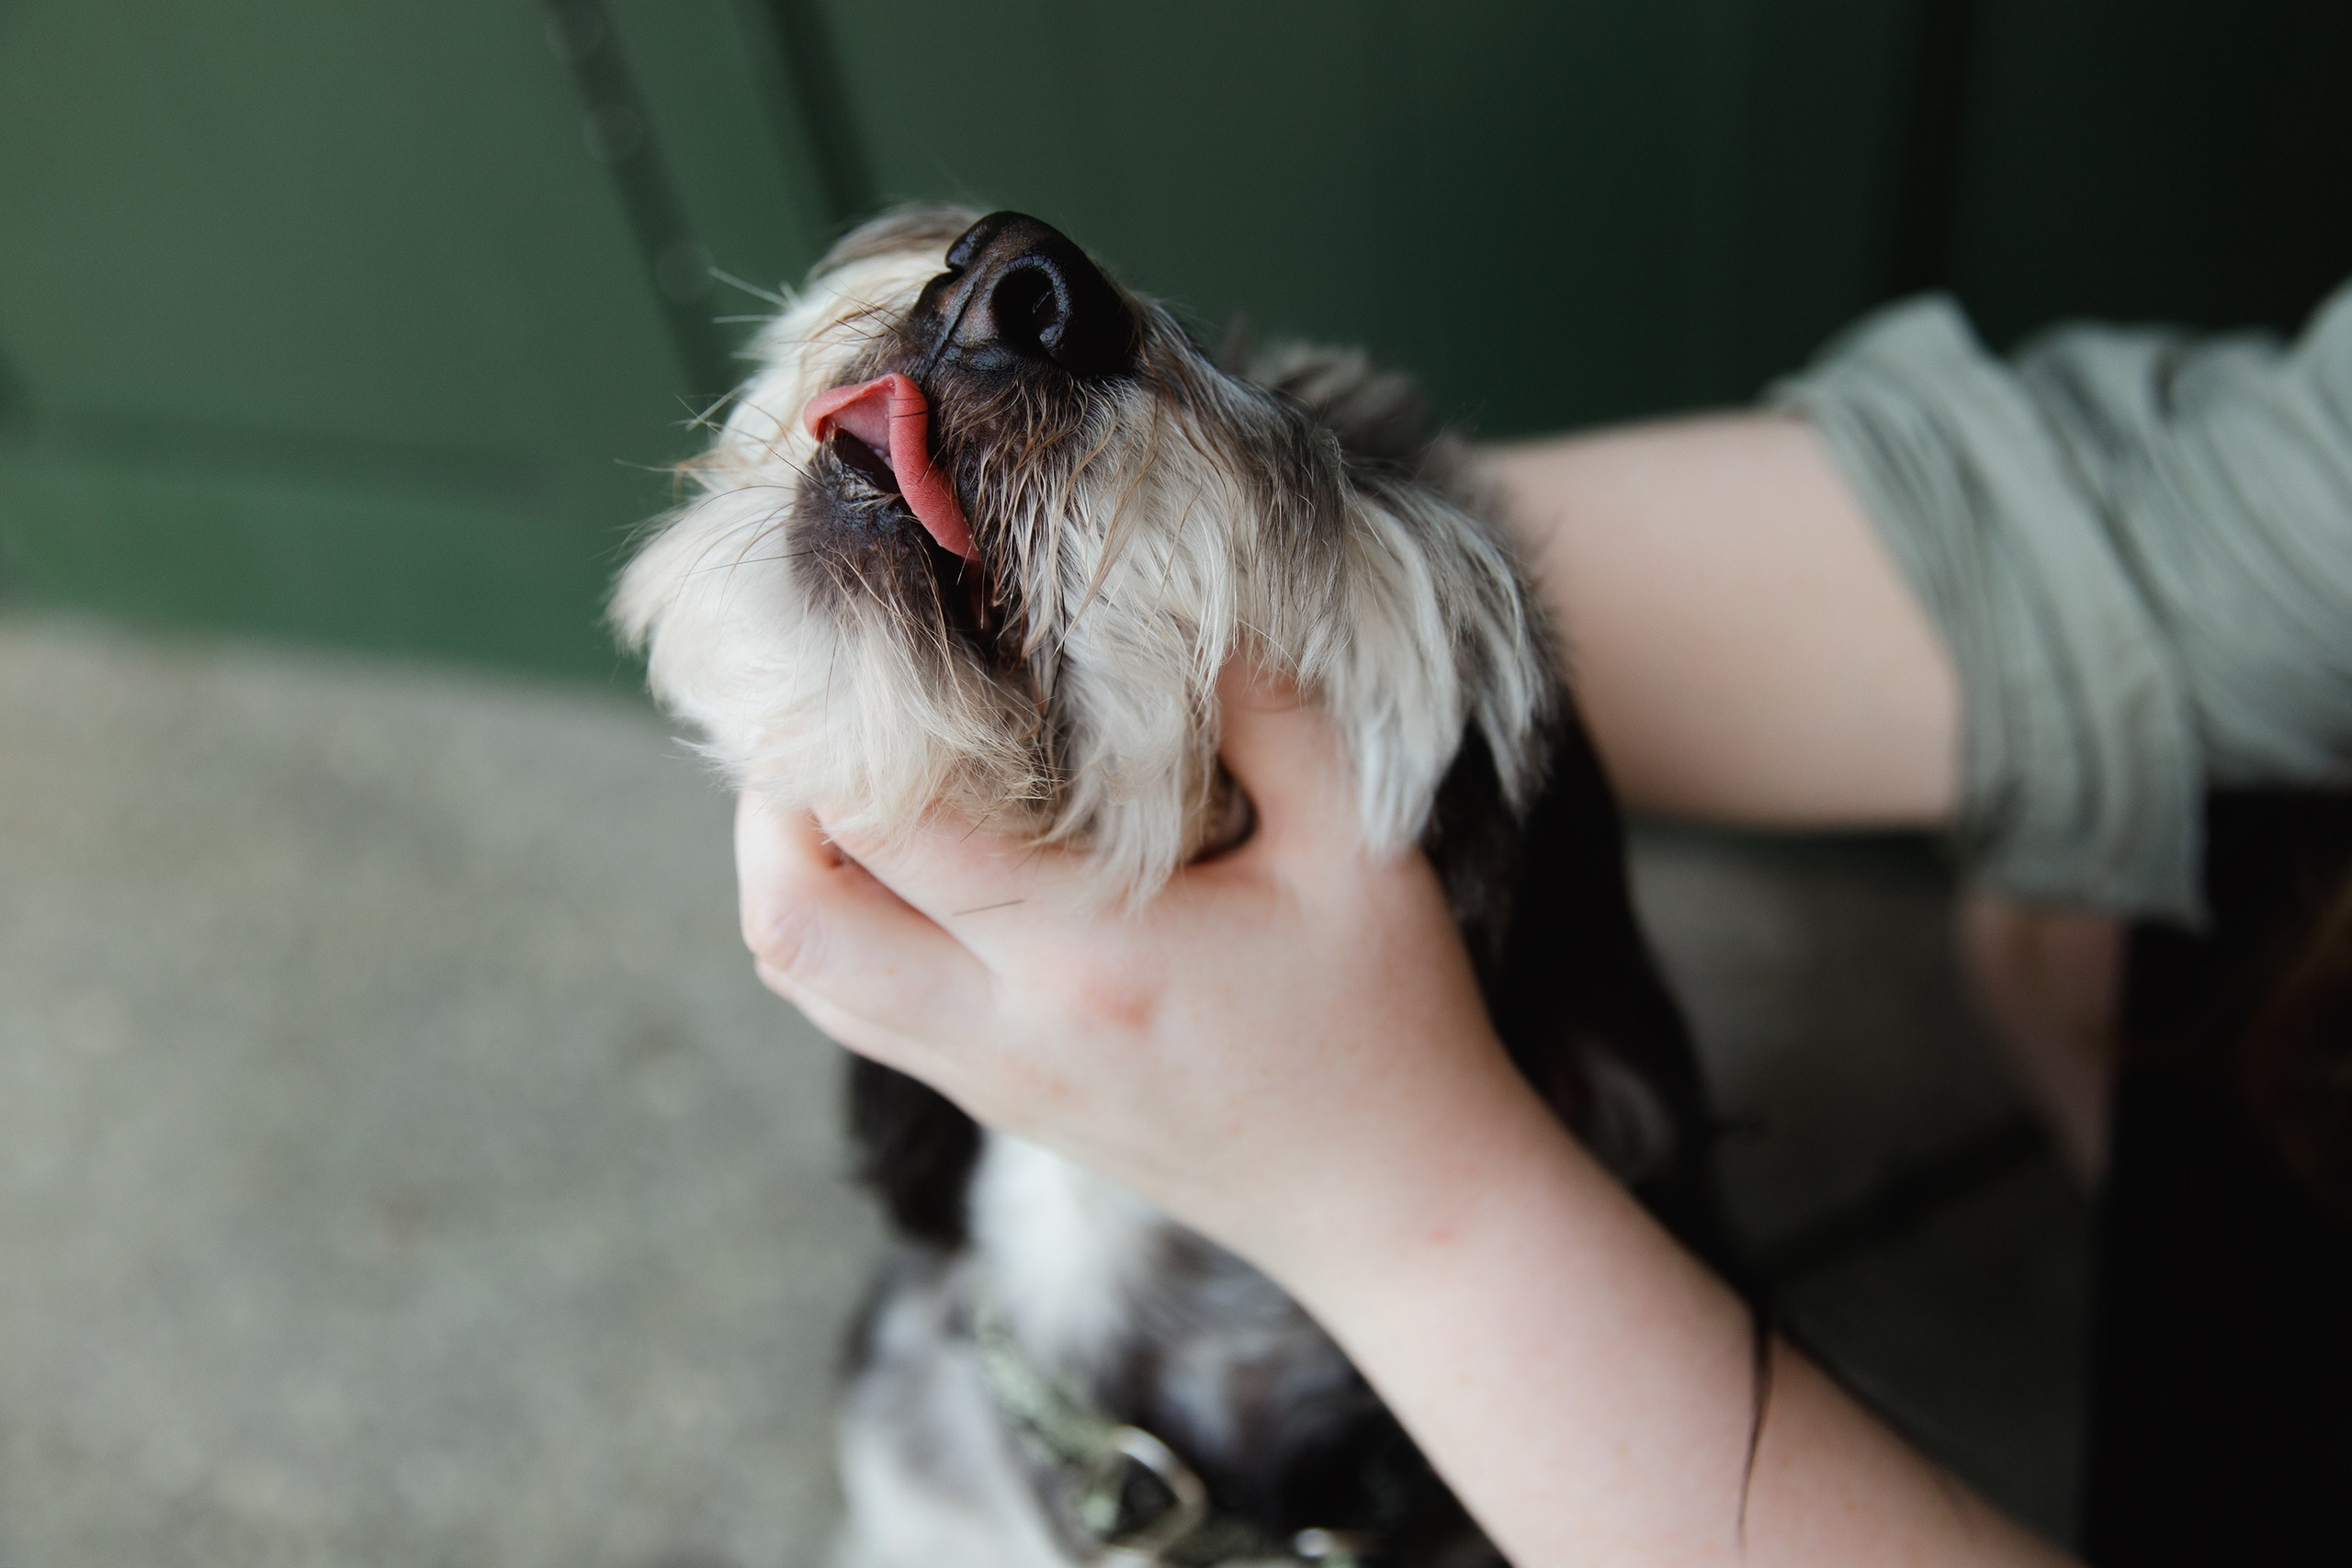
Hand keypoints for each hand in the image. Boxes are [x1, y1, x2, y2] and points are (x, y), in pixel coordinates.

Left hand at [733, 667, 1550, 1275]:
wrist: (1390, 1208)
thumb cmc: (1387, 1021)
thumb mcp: (1362, 849)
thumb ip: (1274, 713)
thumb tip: (1191, 601)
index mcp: (1091, 957)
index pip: (891, 827)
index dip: (841, 722)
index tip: (860, 631)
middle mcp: (1007, 1029)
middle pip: (792, 920)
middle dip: (768, 800)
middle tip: (812, 703)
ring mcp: (988, 1079)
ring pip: (803, 974)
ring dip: (787, 867)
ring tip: (833, 770)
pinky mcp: (994, 1101)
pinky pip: (854, 1008)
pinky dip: (834, 923)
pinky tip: (896, 856)